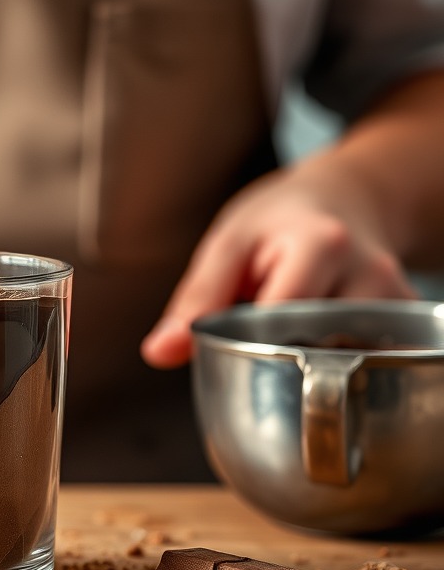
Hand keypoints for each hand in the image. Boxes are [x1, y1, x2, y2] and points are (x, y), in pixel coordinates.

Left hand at [141, 163, 417, 367]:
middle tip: (259, 356)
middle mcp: (373, 274)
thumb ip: (196, 300)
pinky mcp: (409, 323)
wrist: (346, 198)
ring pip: (352, 367)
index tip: (230, 353)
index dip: (250, 347)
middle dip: (282, 365)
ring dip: (313, 371)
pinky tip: (319, 357)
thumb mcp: (228, 244)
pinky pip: (374, 365)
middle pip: (323, 351)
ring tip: (290, 350)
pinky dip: (341, 371)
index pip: (284, 320)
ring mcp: (398, 302)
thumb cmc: (277, 220)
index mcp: (322, 244)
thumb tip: (160, 352)